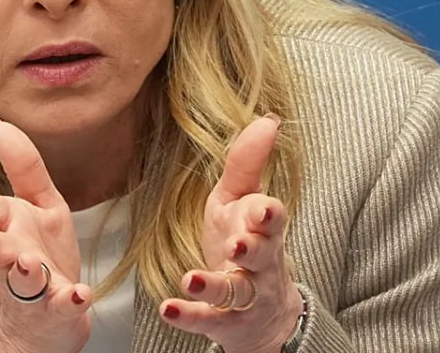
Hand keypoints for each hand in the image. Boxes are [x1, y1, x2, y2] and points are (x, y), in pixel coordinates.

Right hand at [0, 116, 91, 352]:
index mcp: (4, 228)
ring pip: (23, 281)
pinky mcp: (57, 311)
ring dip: (24, 273)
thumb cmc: (38, 253)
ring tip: (27, 264)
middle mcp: (13, 257)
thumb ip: (20, 163)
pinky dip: (70, 301)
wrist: (43, 323)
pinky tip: (78, 294)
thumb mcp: (35, 202)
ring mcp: (33, 288)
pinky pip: (63, 306)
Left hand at [158, 115, 303, 352]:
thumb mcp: (241, 202)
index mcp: (263, 229)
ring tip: (189, 278)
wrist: (264, 316)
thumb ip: (248, 163)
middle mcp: (261, 263)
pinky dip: (189, 315)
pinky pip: (210, 319)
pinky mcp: (226, 322)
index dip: (268, 213)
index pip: (271, 219)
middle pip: (264, 255)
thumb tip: (268, 118)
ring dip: (213, 284)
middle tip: (238, 244)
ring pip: (236, 291)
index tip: (262, 205)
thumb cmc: (246, 243)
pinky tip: (168, 308)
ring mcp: (246, 295)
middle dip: (254, 248)